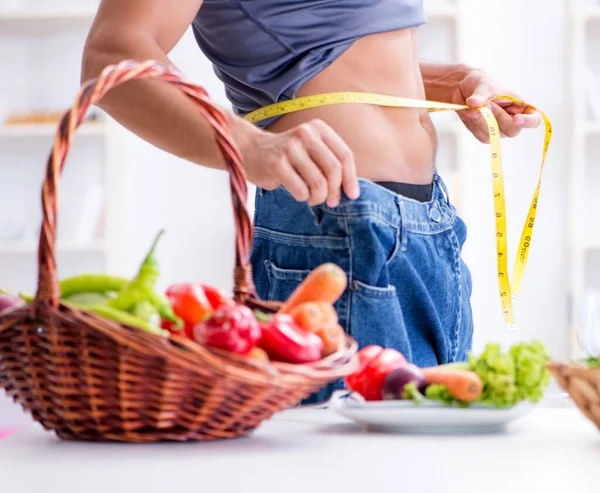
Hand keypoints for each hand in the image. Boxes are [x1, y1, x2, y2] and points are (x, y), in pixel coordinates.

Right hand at [232, 118, 358, 206]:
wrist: (251, 150)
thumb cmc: (287, 156)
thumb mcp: (311, 149)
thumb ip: (330, 162)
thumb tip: (351, 190)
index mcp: (319, 128)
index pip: (345, 156)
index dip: (351, 178)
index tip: (352, 195)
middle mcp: (306, 134)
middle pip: (334, 170)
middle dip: (335, 191)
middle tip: (330, 201)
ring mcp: (290, 148)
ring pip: (318, 182)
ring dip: (318, 197)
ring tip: (313, 198)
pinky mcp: (277, 164)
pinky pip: (301, 190)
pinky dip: (303, 197)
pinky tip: (298, 194)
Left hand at [453, 69, 541, 143]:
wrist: (463, 89)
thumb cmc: (480, 84)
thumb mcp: (483, 85)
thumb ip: (481, 95)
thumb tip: (473, 103)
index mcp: (521, 107)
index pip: (534, 119)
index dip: (528, 122)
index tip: (517, 118)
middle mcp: (512, 122)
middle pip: (512, 131)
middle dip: (497, 118)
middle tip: (486, 105)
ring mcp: (499, 130)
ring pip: (494, 135)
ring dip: (481, 121)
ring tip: (472, 107)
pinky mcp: (485, 135)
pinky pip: (481, 135)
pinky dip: (473, 125)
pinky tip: (468, 114)